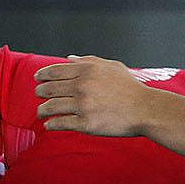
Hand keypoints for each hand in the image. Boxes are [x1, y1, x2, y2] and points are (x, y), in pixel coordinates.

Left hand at [32, 56, 149, 136]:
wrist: (146, 110)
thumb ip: (89, 61)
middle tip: (40, 95)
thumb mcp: (112, 67)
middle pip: (49, 89)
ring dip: (42, 110)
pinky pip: (61, 123)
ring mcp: (83, 106)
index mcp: (87, 70)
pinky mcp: (86, 123)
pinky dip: (52, 124)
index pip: (54, 71)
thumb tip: (69, 59)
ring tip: (41, 112)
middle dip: (41, 92)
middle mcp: (82, 86)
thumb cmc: (131, 89)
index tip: (38, 79)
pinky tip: (49, 124)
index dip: (42, 75)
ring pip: (51, 107)